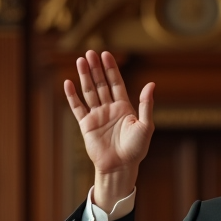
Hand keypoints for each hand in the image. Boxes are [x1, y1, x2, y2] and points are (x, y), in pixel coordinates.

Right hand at [64, 50, 154, 207]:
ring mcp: (97, 116)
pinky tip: (68, 83)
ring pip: (89, 92)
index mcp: (124, 107)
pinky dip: (72, 96)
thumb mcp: (146, 126)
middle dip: (95, 68)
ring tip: (80, 61)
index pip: (116, 82)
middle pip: (101, 83)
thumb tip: (151, 84)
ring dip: (84, 76)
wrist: (120, 167)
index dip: (111, 68)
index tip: (106, 54)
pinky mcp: (86, 125)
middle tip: (90, 53)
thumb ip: (146, 105)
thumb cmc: (136, 149)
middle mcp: (109, 109)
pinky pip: (78, 107)